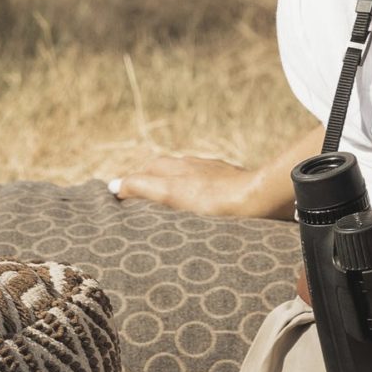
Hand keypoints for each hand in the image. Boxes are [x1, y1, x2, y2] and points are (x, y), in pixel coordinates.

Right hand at [107, 153, 278, 218]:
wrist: (258, 198)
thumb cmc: (213, 199)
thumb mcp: (171, 193)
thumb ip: (142, 187)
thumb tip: (114, 186)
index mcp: (175, 167)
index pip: (144, 172)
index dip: (131, 183)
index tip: (119, 197)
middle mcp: (193, 165)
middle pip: (164, 170)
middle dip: (150, 182)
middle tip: (140, 201)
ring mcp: (214, 172)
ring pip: (187, 176)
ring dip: (174, 187)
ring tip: (168, 205)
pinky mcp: (232, 181)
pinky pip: (207, 185)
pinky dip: (196, 193)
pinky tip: (201, 206)